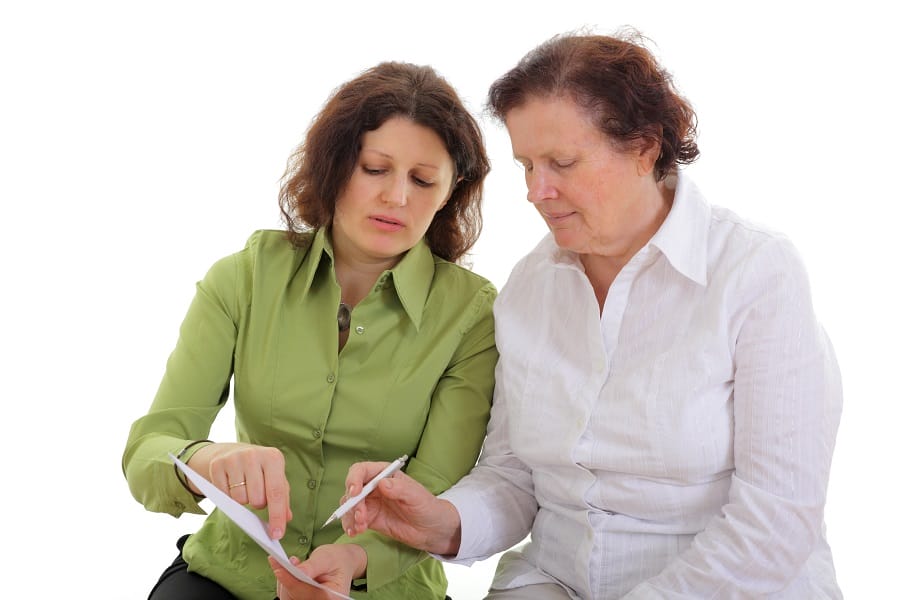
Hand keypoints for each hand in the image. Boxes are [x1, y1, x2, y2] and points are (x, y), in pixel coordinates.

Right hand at [188, 442, 290, 539]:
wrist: (234, 452)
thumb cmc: (260, 470)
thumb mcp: (276, 479)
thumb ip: (283, 499)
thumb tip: (286, 519)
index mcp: (273, 457)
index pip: (276, 493)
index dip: (277, 516)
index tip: (276, 535)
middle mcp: (254, 455)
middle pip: (256, 499)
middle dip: (258, 504)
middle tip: (256, 494)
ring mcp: (234, 458)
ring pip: (239, 499)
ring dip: (243, 501)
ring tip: (244, 488)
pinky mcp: (217, 465)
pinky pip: (223, 496)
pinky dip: (228, 497)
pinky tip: (232, 486)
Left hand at [268, 543, 365, 598]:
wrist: (341, 562)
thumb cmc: (336, 560)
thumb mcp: (327, 558)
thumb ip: (312, 566)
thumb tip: (298, 571)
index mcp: (332, 596)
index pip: (307, 592)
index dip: (291, 580)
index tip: (279, 569)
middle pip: (295, 597)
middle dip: (286, 580)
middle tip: (279, 562)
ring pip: (289, 597)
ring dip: (284, 581)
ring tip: (288, 565)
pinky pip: (289, 596)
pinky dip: (285, 583)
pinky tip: (288, 572)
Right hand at [342, 461, 461, 555]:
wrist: (432, 530)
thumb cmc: (427, 507)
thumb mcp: (416, 496)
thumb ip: (399, 488)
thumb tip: (382, 483)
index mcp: (385, 474)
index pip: (361, 470)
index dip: (354, 479)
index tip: (355, 493)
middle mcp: (374, 487)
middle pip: (352, 489)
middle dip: (352, 503)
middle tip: (360, 516)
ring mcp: (371, 503)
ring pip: (349, 505)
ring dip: (350, 516)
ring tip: (360, 527)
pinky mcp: (369, 519)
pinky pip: (353, 520)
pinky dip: (350, 525)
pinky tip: (355, 532)